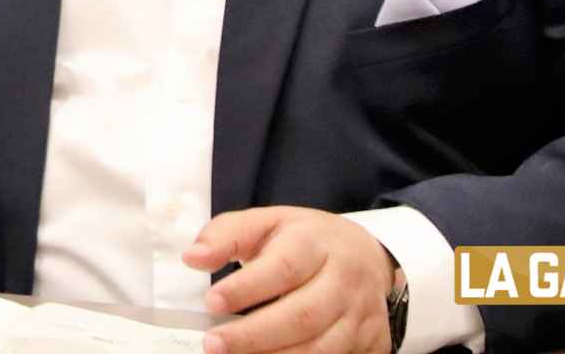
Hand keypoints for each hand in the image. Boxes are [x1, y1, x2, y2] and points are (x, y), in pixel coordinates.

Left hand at [182, 206, 396, 353]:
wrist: (367, 255)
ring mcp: (361, 315)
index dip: (247, 288)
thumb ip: (226, 235)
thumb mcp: (267, 223)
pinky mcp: (372, 343)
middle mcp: (345, 280)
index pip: (283, 267)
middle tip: (213, 344)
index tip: (212, 301)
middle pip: (303, 315)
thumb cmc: (304, 240)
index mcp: (316, 243)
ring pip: (322, 347)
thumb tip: (192, 258)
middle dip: (255, 335)